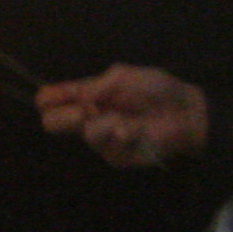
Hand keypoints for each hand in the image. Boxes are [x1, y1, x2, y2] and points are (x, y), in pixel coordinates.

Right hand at [37, 65, 208, 167]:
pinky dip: (123, 136)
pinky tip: (135, 132)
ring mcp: (100, 139)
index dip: (47, 99)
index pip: (50, 99)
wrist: (185, 112)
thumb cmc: (156, 89)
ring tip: (126, 121)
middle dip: (63, 117)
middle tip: (83, 112)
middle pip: (51, 123)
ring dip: (105, 124)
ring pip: (84, 134)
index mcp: (85, 96)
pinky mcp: (116, 156)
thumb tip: (74, 98)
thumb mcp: (123, 75)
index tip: (51, 98)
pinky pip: (107, 147)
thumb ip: (95, 85)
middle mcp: (87, 117)